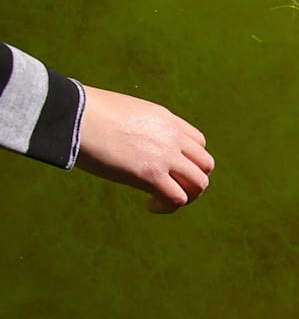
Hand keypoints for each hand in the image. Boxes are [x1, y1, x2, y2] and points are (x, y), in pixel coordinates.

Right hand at [75, 85, 215, 212]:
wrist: (72, 114)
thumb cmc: (86, 113)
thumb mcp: (125, 112)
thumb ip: (139, 126)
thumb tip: (129, 139)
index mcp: (166, 120)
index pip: (198, 142)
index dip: (189, 159)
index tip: (170, 168)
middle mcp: (172, 137)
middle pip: (205, 165)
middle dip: (192, 180)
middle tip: (171, 188)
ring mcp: (164, 156)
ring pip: (198, 184)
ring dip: (186, 196)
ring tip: (162, 199)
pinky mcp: (150, 175)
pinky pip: (177, 199)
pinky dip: (168, 206)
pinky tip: (151, 205)